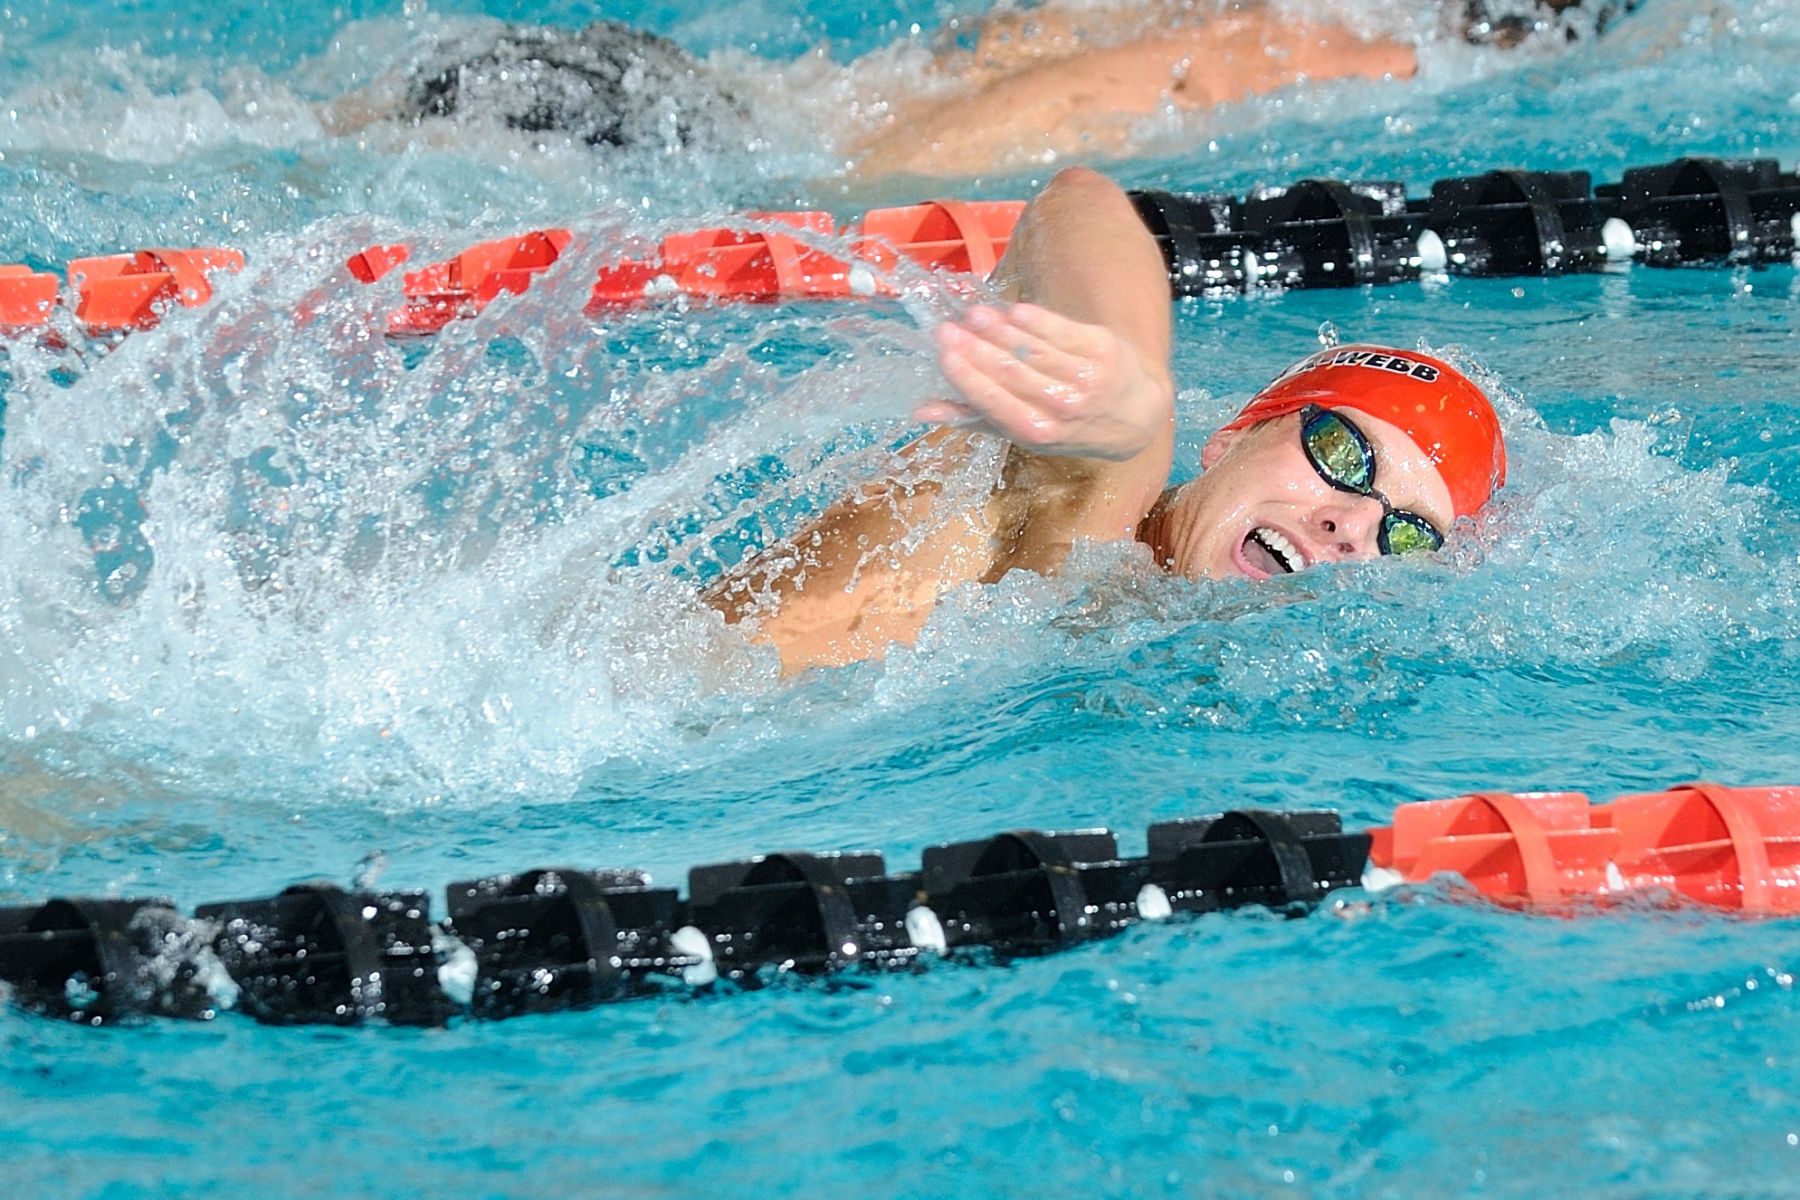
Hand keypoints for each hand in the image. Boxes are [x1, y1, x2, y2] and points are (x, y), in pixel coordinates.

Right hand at [921, 302, 1172, 461]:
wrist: (1135, 414)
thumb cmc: (1067, 424)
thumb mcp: (1023, 431)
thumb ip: (974, 417)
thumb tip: (921, 412)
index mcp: (1041, 433)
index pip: (998, 404)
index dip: (970, 378)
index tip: (944, 354)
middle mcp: (1066, 408)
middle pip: (1013, 373)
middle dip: (976, 349)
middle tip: (946, 328)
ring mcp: (1088, 378)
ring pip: (1035, 349)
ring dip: (999, 330)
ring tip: (972, 315)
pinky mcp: (1104, 349)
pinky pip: (1061, 330)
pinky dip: (1034, 320)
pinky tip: (1009, 311)